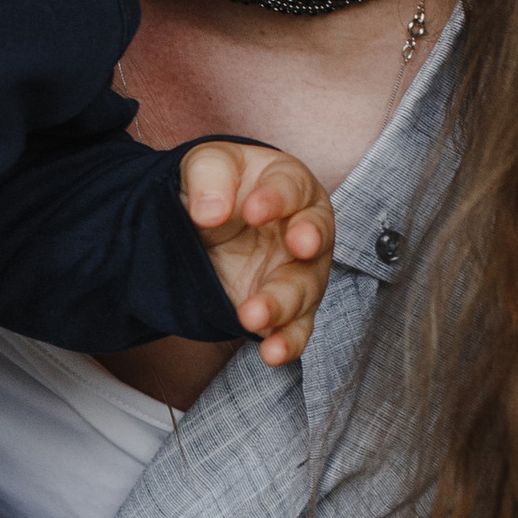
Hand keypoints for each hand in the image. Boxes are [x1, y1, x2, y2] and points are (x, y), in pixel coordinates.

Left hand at [178, 142, 334, 365]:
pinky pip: (294, 329)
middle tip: (297, 246)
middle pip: (314, 238)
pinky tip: (272, 353)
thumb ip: (209, 177)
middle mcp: (304, 229)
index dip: (277, 198)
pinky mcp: (283, 308)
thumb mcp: (206, 165)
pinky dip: (287, 343)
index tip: (253, 210)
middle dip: (308, 244)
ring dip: (282, 304)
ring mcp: (297, 272)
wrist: (203, 223)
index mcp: (290, 185)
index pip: (293, 188)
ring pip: (303, 290)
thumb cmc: (216, 185)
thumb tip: (209, 210)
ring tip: (252, 316)